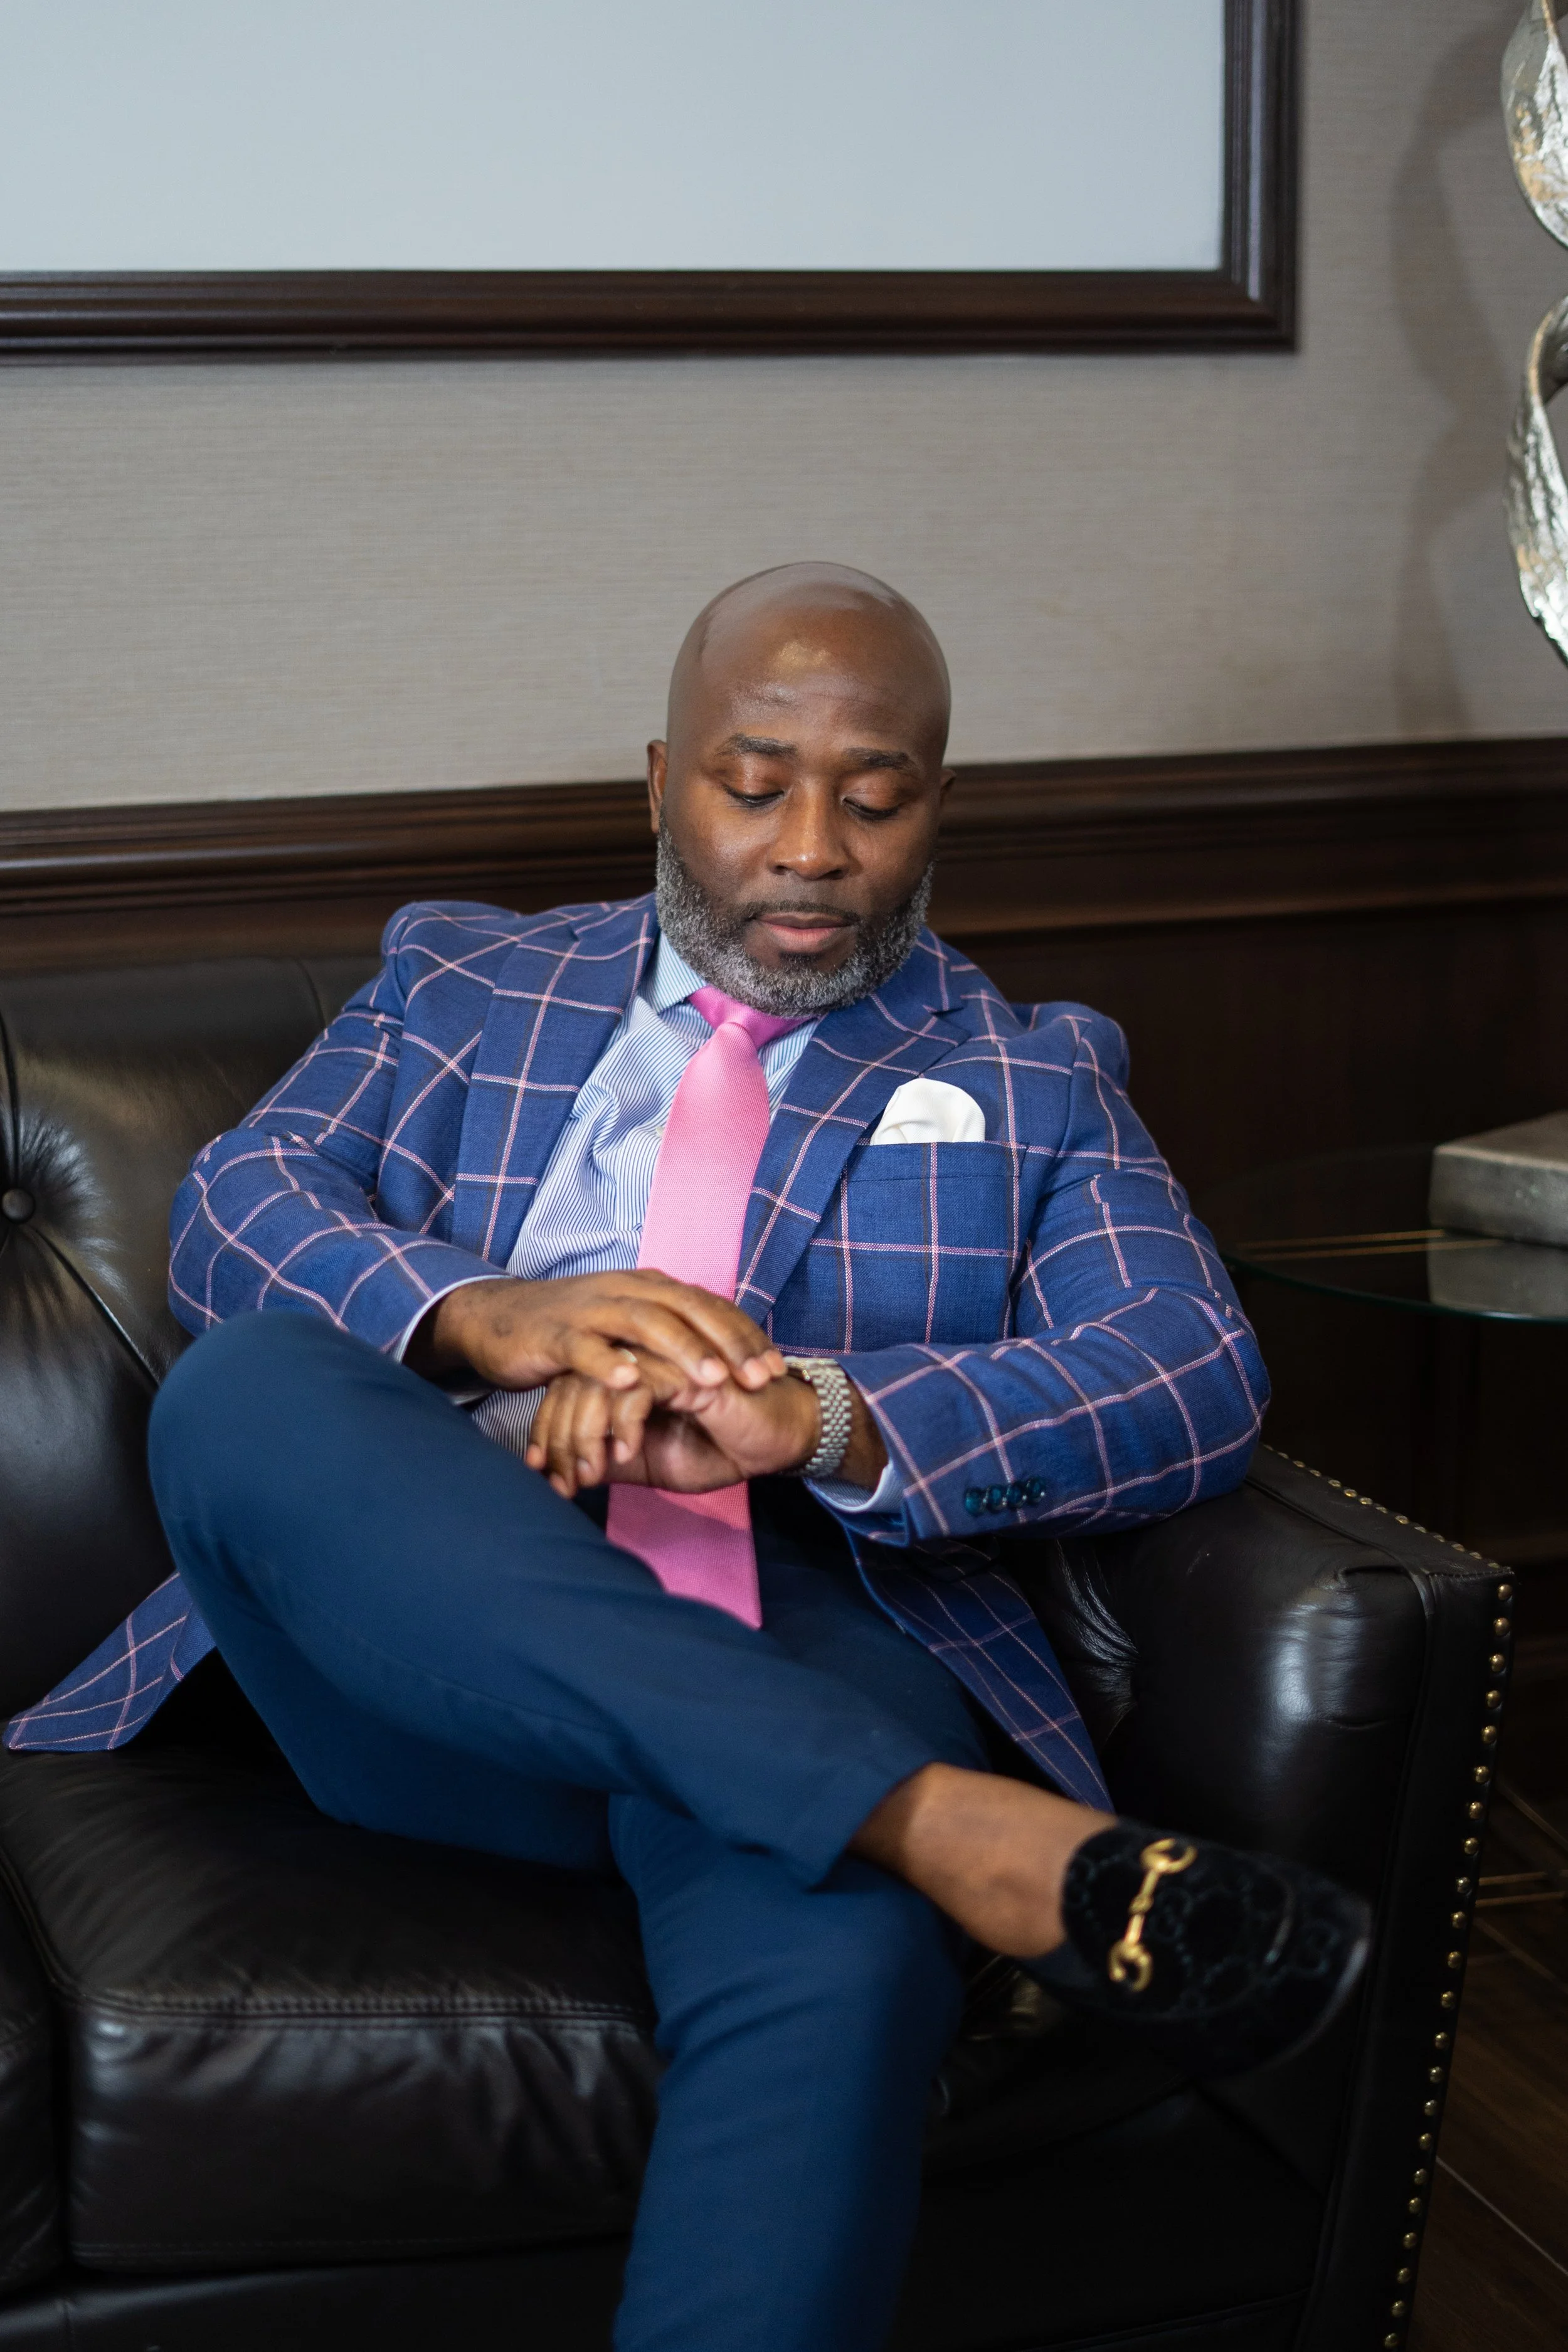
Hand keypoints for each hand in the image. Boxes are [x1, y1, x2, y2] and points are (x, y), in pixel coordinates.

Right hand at [406, 1273, 785, 1399]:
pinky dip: (608, 1362)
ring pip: (644, 1323)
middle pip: (688, 1310)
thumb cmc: (574, 1331)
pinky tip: (630, 1381)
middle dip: (728, 1344)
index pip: (709, 1307)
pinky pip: (585, 1347)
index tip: (777, 1370)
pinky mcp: (556, 1334)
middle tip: (759, 1379)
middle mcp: (627, 1290)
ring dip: (681, 1350)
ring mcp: (591, 1309)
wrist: (498, 1319)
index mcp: (650, 1288)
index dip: (745, 1336)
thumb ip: (671, 1335)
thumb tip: (724, 1359)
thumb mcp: (630, 1326)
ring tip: (712, 1381)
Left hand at [527, 1360, 887, 1497]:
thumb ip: (607, 1459)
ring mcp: (659, 1356)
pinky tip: (627, 1454)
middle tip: (561, 1483)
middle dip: (558, 1439)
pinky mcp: (684, 1367)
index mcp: (624, 1372)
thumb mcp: (648, 1464)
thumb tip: (558, 1474)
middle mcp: (636, 1355)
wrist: (776, 1442)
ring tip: (590, 1475)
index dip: (550, 1435)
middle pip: (570, 1384)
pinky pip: (635, 1389)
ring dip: (585, 1435)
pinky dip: (624, 1425)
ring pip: (595, 1384)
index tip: (546, 1477)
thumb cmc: (718, 1448)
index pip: (566, 1392)